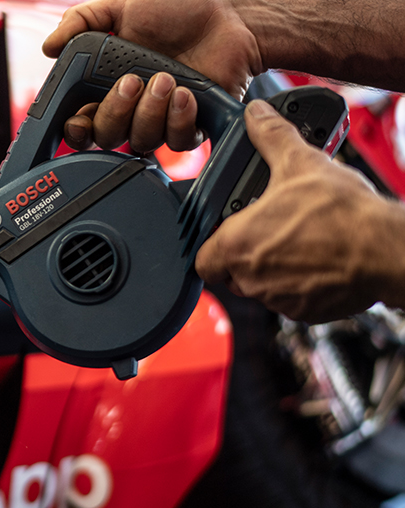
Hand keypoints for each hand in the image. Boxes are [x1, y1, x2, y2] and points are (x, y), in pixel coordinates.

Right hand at [42, 0, 261, 152]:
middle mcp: (132, 107)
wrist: (230, 14)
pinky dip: (178, 120)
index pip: (81, 121)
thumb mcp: (122, 6)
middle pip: (106, 137)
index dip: (74, 129)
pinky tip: (184, 94)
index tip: (76, 119)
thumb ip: (81, 21)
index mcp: (108, 85)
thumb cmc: (180, 9)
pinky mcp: (190, 125)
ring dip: (149, 112)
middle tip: (131, 83)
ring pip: (140, 141)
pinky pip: (176, 142)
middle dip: (114, 113)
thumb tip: (49, 47)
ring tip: (166, 79)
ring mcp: (160, 119)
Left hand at [195, 100, 404, 322]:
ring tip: (297, 239)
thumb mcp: (300, 162)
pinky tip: (317, 257)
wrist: (384, 250)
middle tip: (268, 230)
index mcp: (237, 245)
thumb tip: (257, 115)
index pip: (202, 260)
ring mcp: (278, 298)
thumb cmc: (341, 214)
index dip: (211, 246)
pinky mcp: (306, 311)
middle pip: (232, 273)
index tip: (226, 233)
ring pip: (262, 286)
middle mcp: (251, 278)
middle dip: (246, 253)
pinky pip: (291, 299)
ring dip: (273, 267)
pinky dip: (299, 282)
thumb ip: (271, 137)